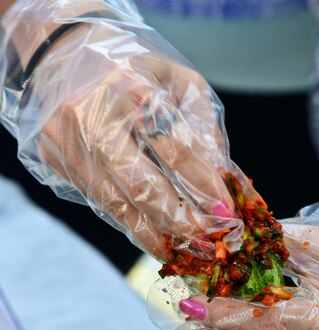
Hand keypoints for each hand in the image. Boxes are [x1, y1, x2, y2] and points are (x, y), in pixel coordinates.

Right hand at [4, 7, 238, 258]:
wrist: (63, 55)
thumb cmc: (134, 70)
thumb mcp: (179, 82)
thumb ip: (203, 129)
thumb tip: (225, 181)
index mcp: (131, 89)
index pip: (176, 149)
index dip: (204, 186)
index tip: (227, 215)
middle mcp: (94, 119)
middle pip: (143, 187)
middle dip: (180, 222)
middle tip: (207, 244)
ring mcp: (70, 145)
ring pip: (118, 206)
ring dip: (154, 235)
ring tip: (182, 251)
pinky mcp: (57, 163)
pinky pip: (102, 204)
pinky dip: (131, 225)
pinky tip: (154, 237)